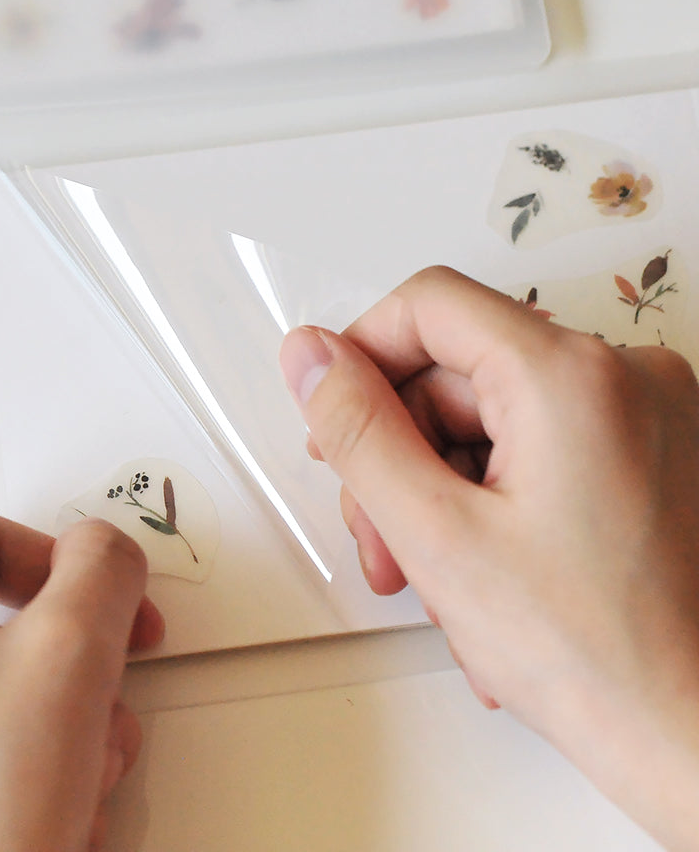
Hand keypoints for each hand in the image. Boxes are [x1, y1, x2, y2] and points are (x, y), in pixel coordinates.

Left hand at [0, 509, 163, 851]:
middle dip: (65, 661)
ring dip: (47, 720)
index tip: (111, 605)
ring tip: (81, 774)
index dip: (67, 566)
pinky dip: (2, 762)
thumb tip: (100, 548)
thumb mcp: (74, 652)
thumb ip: (102, 567)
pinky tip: (45, 811)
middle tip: (104, 692)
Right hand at [280, 266, 698, 850]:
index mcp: (569, 376)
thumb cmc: (605, 659)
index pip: (428, 305)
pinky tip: (485, 574)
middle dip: (399, 456)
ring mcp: (646, 415)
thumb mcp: (437, 536)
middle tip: (382, 536)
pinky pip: (539, 447)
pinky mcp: (652, 453)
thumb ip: (359, 431)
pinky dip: (494, 500)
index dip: (362, 357)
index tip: (332, 413)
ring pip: (492, 418)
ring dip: (441, 492)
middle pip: (456, 374)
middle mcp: (622, 377)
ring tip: (437, 578)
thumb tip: (312, 358)